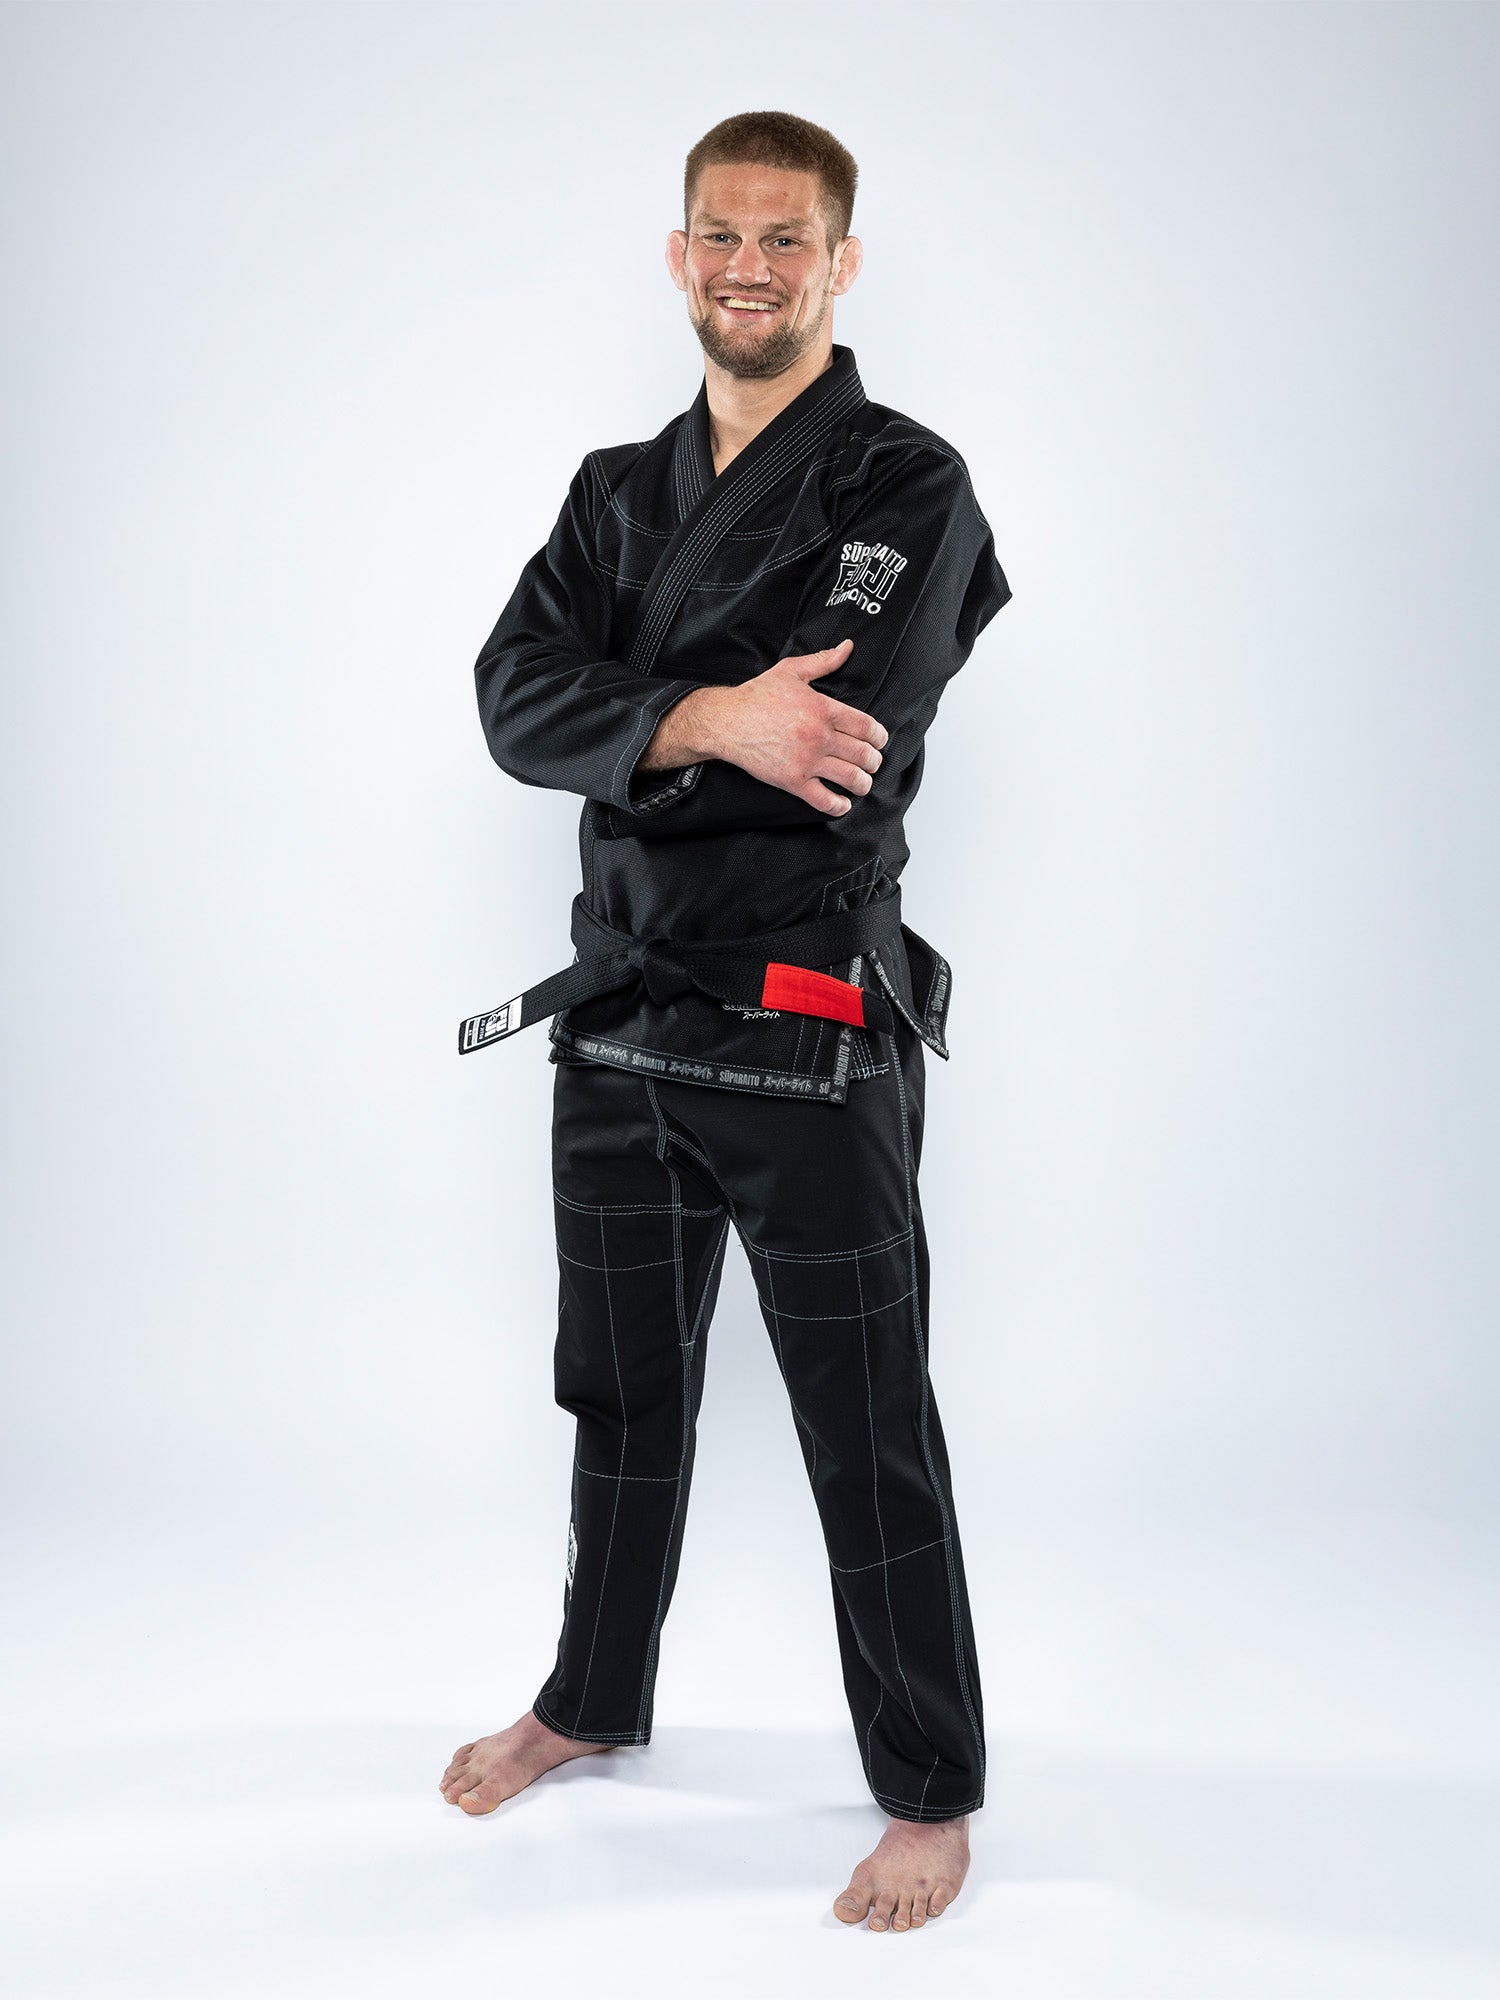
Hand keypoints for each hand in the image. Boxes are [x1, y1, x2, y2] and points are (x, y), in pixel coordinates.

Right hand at [644, 640, 886, 814]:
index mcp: (824, 709)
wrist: (726, 721)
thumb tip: (847, 647)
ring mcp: (807, 761)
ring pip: (851, 779)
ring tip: (862, 783)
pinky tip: (843, 804)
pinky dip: (839, 806)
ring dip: (863, 784)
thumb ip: (824, 661)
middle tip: (872, 763)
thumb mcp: (792, 671)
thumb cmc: (756, 696)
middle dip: (874, 761)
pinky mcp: (793, 781)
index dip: (879, 737)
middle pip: (864, 755)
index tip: (879, 741)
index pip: (867, 727)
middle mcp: (819, 736)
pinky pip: (825, 800)